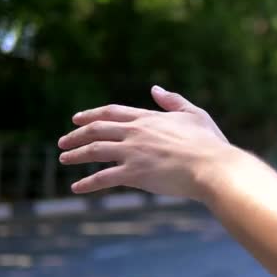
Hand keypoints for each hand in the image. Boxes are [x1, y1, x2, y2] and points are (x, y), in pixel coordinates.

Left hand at [58, 86, 230, 200]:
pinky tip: (76, 188)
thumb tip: (155, 88)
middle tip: (64, 141)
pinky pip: (103, 178)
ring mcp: (133, 152)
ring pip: (94, 151)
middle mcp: (136, 132)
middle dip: (76, 135)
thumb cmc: (208, 142)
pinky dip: (87, 183)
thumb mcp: (194, 113)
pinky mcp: (134, 174)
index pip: (112, 113)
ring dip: (76, 155)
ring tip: (64, 159)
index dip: (91, 115)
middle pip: (96, 129)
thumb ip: (173, 100)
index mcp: (148, 118)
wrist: (212, 166)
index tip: (77, 119)